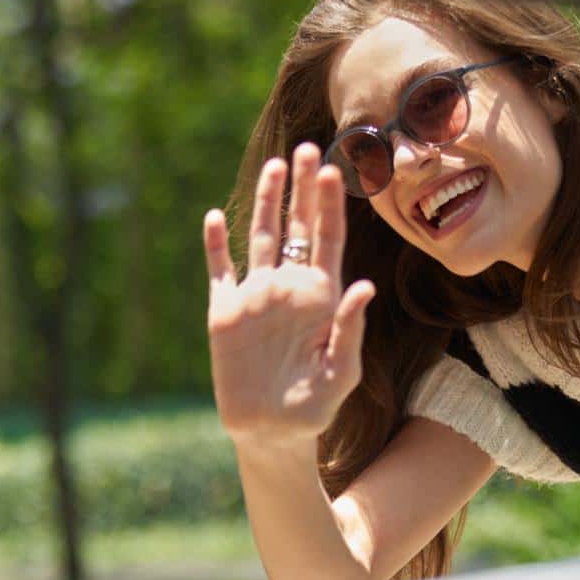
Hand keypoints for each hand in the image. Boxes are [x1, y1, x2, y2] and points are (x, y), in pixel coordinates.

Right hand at [203, 143, 377, 447]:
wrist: (272, 431)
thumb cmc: (316, 406)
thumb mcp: (342, 371)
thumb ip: (350, 329)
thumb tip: (364, 286)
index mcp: (320, 297)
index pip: (327, 240)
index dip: (329, 205)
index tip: (332, 170)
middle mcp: (288, 288)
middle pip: (297, 227)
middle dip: (301, 188)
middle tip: (306, 148)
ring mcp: (255, 297)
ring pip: (261, 238)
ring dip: (265, 203)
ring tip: (273, 166)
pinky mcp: (225, 313)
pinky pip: (220, 271)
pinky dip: (216, 246)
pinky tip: (215, 218)